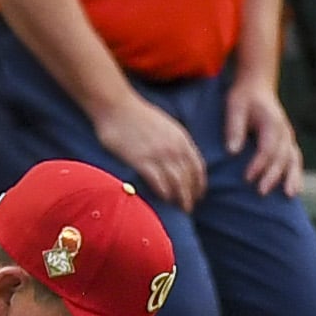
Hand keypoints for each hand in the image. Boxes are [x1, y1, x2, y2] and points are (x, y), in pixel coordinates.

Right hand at [92, 89, 209, 211]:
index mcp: (181, 138)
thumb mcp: (164, 124)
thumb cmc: (136, 114)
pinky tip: (163, 199)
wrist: (116, 106)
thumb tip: (176, 157)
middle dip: (191, 195)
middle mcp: (174, 147)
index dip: (199, 184)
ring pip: (177, 183)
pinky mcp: (142, 160)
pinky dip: (164, 193)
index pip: (198, 167)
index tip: (198, 194)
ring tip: (179, 209)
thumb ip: (173, 141)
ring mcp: (158, 154)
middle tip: (188, 208)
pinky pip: (159, 182)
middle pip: (189, 178)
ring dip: (180, 199)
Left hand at [222, 64, 303, 200]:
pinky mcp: (287, 143)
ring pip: (294, 160)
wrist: (257, 87)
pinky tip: (294, 190)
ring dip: (292, 178)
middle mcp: (284, 131)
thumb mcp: (235, 107)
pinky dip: (296, 174)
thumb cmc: (243, 97)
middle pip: (282, 157)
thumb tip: (232, 152)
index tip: (247, 178)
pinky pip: (295, 160)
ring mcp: (288, 137)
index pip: (268, 148)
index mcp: (272, 122)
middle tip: (261, 192)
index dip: (259, 164)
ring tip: (289, 195)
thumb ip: (234, 128)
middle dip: (273, 176)